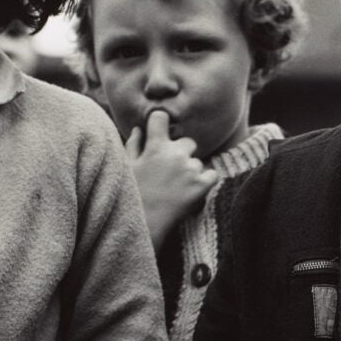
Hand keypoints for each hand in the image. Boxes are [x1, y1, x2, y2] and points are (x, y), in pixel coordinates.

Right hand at [126, 109, 217, 251]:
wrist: (145, 224)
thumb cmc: (132, 195)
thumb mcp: (127, 168)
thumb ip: (134, 145)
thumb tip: (138, 128)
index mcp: (155, 146)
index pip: (161, 117)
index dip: (161, 123)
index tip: (161, 133)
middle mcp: (175, 153)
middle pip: (188, 142)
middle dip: (182, 152)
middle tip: (171, 172)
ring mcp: (190, 168)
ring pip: (198, 162)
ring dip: (191, 171)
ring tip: (177, 188)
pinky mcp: (202, 185)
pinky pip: (212, 175)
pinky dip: (206, 181)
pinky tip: (193, 191)